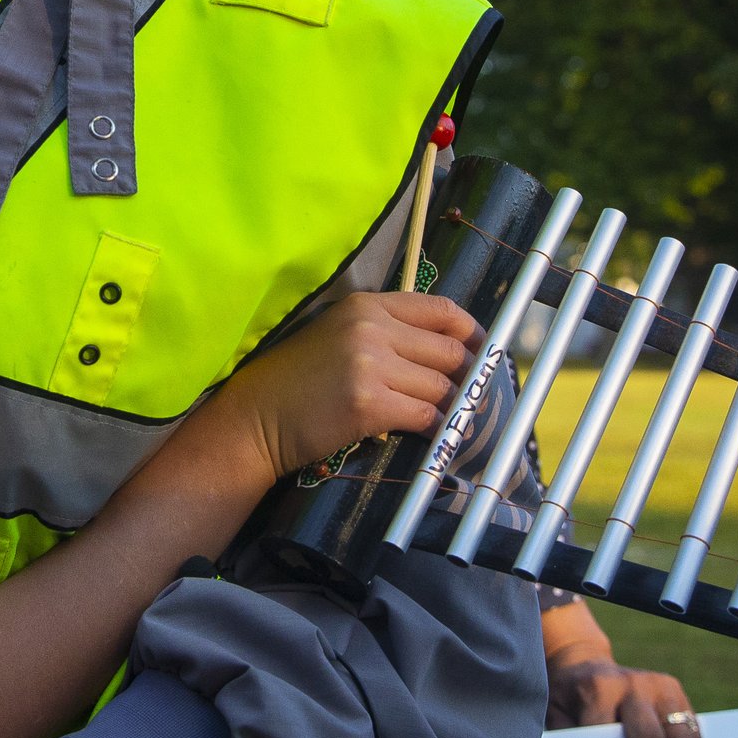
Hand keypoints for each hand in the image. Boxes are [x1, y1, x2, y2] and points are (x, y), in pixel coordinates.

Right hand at [205, 289, 476, 481]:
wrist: (257, 417)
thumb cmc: (297, 379)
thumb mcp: (339, 334)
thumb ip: (386, 332)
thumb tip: (445, 350)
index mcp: (366, 305)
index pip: (441, 309)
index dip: (471, 333)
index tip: (480, 352)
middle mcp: (372, 328)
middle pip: (450, 350)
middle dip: (466, 376)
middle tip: (469, 395)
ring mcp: (371, 365)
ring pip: (442, 387)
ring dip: (450, 407)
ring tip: (447, 417)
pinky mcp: (369, 404)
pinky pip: (426, 415)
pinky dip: (434, 428)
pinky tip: (428, 433)